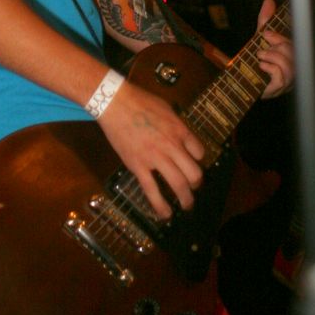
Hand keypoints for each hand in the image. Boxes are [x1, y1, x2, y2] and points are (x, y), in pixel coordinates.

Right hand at [98, 80, 204, 218]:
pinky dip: (160, 206)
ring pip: (178, 184)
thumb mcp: (165, 108)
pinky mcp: (138, 166)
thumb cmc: (139, 100)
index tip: (194, 163)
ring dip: (186, 199)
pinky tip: (165, 214)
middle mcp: (171, 146)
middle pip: (194, 172)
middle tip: (193, 188)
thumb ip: (175, 124)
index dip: (198, 160)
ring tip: (186, 206)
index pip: (199, 152)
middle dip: (196, 184)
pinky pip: (152, 190)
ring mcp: (155, 157)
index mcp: (179, 130)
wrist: (115, 103)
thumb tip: (180, 134)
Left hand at [256, 0, 294, 97]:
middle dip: (277, 44)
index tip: (265, 34)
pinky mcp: (279, 88)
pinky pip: (280, 77)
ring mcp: (288, 80)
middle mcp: (294, 68)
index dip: (280, 37)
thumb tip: (269, 0)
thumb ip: (265, 21)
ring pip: (289, 65)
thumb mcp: (261, 38)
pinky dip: (269, 67)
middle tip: (262, 46)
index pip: (296, 43)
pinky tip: (261, 66)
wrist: (243, 82)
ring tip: (260, 56)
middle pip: (294, 52)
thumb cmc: (257, 60)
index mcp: (293, 55)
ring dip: (271, 56)